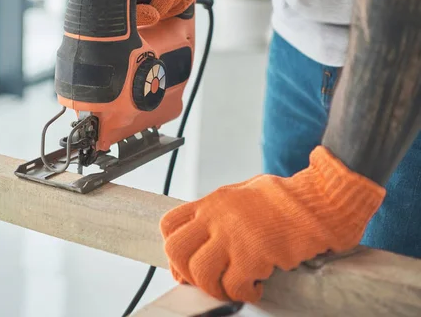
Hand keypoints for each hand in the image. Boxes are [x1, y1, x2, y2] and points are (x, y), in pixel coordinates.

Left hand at [160, 146, 385, 301]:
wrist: (318, 200)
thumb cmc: (286, 200)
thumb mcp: (242, 194)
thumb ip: (220, 213)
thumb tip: (205, 239)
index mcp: (212, 202)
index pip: (170, 224)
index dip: (172, 250)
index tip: (183, 265)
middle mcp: (216, 217)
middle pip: (176, 250)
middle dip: (186, 272)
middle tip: (205, 281)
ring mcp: (232, 236)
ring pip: (200, 272)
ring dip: (214, 288)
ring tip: (231, 289)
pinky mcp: (253, 255)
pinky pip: (233, 286)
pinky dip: (243, 295)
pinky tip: (255, 289)